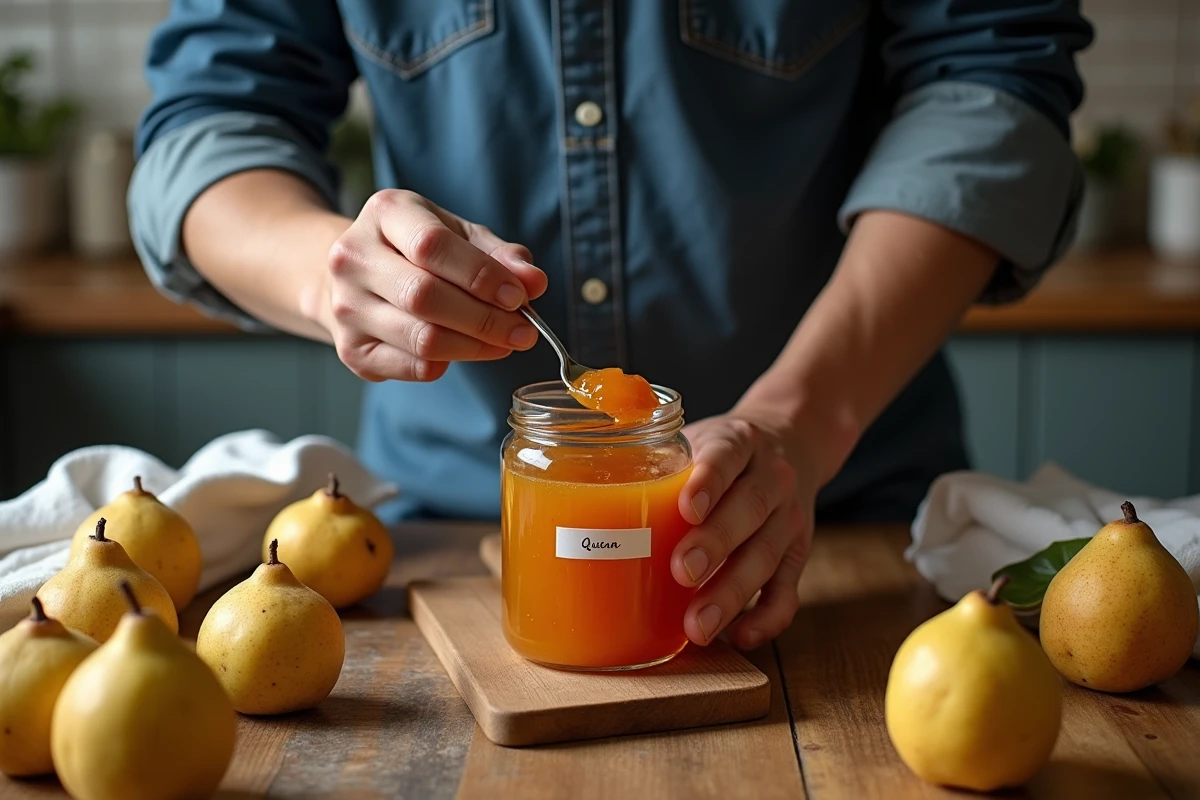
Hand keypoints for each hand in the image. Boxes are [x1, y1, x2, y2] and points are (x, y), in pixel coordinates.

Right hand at [325, 189, 547, 381]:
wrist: (360, 273)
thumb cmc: (419, 250)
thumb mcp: (461, 236)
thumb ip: (500, 256)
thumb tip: (534, 281)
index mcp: (385, 213)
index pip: (431, 245)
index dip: (481, 275)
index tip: (519, 296)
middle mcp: (353, 257)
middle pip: (424, 296)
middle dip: (484, 319)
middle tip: (523, 331)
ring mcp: (346, 306)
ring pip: (421, 338)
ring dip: (475, 347)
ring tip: (505, 342)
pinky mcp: (351, 348)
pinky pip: (413, 366)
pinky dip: (450, 363)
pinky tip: (467, 350)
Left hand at [671, 412, 816, 650]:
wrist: (793, 443)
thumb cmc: (723, 453)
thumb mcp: (696, 437)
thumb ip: (655, 458)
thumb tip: (580, 493)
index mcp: (740, 442)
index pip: (727, 455)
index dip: (709, 481)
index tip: (686, 509)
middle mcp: (772, 478)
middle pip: (750, 508)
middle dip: (715, 544)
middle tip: (681, 572)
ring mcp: (789, 518)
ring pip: (768, 555)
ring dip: (732, 592)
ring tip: (698, 626)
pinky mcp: (798, 554)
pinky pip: (789, 590)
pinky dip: (768, 618)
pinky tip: (739, 636)